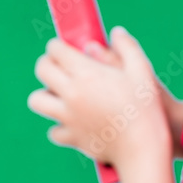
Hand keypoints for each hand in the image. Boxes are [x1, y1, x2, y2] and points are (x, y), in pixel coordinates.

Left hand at [28, 26, 172, 170]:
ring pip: (37, 100)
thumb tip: (116, 33)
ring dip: (46, 94)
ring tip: (62, 94)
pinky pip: (53, 130)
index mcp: (86, 73)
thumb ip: (127, 47)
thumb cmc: (145, 108)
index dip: (59, 46)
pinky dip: (60, 126)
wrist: (142, 149)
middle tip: (61, 66)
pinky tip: (74, 122)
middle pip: (42, 70)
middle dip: (48, 63)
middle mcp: (71, 93)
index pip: (56, 50)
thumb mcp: (142, 70)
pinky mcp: (70, 138)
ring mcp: (67, 117)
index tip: (66, 48)